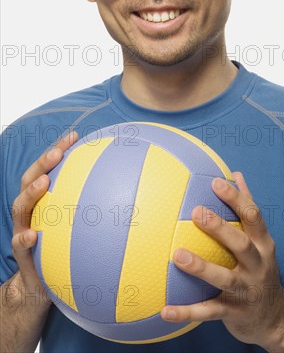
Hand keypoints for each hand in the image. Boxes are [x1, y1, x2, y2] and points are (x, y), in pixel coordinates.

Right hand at [10, 132, 77, 307]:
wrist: (40, 284)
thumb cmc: (62, 248)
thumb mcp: (76, 226)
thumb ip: (92, 207)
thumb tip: (127, 190)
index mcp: (43, 200)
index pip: (48, 169)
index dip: (58, 150)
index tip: (74, 135)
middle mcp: (30, 210)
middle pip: (30, 180)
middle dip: (42, 163)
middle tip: (57, 153)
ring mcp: (22, 228)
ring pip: (20, 207)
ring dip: (30, 193)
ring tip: (43, 183)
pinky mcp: (20, 252)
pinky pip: (19, 244)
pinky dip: (24, 239)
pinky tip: (33, 236)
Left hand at [161, 172, 283, 348]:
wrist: (278, 319)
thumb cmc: (262, 270)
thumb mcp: (261, 241)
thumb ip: (248, 208)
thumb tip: (236, 175)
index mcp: (263, 244)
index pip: (253, 216)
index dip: (236, 198)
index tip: (216, 182)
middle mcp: (258, 266)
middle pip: (241, 244)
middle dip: (220, 228)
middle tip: (196, 212)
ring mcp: (247, 291)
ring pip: (224, 278)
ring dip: (201, 267)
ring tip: (177, 255)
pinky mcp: (235, 313)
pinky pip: (209, 312)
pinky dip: (187, 312)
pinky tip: (165, 310)